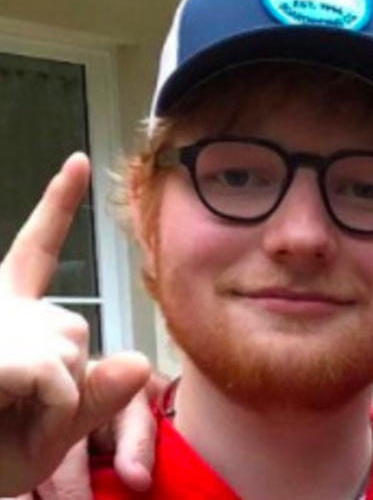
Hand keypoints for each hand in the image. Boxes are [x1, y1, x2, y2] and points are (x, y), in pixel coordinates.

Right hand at [0, 153, 150, 495]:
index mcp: (6, 312)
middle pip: (79, 333)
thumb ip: (98, 397)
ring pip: (73, 357)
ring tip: (2, 417)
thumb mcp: (52, 430)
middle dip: (64, 387)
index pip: (35, 250)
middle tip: (10, 415)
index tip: (77, 160)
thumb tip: (140, 360)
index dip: (57, 204)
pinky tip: (8, 417)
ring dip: (55, 406)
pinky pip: (60, 382)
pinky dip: (49, 417)